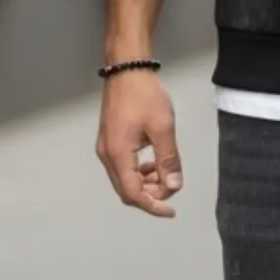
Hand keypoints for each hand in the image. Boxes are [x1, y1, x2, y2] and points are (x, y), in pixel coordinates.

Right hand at [96, 71, 182, 218]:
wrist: (127, 69)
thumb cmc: (145, 96)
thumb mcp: (162, 127)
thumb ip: (168, 159)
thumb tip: (174, 186)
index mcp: (117, 155)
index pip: (133, 193)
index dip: (153, 205)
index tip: (171, 210)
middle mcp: (107, 155)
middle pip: (126, 190)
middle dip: (150, 194)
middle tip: (172, 187)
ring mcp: (106, 147)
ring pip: (124, 179)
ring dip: (145, 182)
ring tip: (165, 172)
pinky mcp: (110, 140)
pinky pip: (123, 166)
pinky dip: (139, 170)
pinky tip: (154, 162)